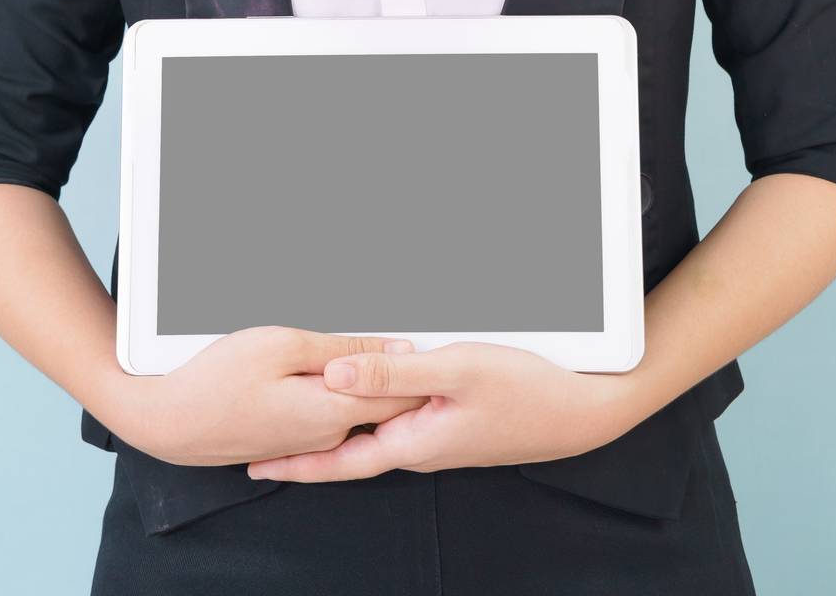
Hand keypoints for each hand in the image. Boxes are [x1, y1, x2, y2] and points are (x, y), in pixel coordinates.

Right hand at [114, 325, 431, 467]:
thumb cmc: (219, 380)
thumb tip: (395, 347)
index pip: (400, 393)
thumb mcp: (284, 346)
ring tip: (382, 342)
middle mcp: (327, 435)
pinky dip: (343, 391)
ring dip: (371, 380)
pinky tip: (336, 369)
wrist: (169, 421)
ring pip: (356, 408)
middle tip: (418, 334)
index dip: (421, 363)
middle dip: (403, 372)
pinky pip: (331, 415)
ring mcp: (308, 441)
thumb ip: (343, 348)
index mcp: (333, 411)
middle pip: (382, 403)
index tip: (439, 336)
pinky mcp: (290, 439)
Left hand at [245, 340, 635, 481]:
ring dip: (339, 424)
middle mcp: (421, 447)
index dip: (296, 462)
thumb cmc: (524, 389)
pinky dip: (375, 407)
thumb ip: (392, 373)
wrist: (581, 410)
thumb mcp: (454, 371)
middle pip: (352, 450)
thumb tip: (333, 376)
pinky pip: (401, 418)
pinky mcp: (455, 422)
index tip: (254, 463)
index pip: (340, 461)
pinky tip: (367, 389)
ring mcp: (439, 436)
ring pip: (376, 431)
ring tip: (302, 412)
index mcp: (414, 442)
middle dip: (307, 448)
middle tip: (262, 443)